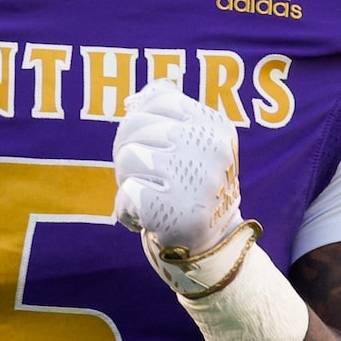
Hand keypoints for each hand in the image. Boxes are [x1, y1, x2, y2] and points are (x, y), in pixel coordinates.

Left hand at [114, 79, 254, 289]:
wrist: (211, 244)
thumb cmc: (193, 186)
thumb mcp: (196, 143)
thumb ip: (171, 112)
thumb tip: (139, 96)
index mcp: (216, 127)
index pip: (158, 101)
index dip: (142, 124)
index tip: (153, 146)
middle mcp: (210, 149)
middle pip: (135, 127)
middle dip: (130, 151)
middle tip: (148, 176)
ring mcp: (193, 180)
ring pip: (127, 157)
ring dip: (128, 179)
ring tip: (150, 195)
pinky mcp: (171, 210)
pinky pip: (125, 193)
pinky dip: (126, 208)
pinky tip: (145, 216)